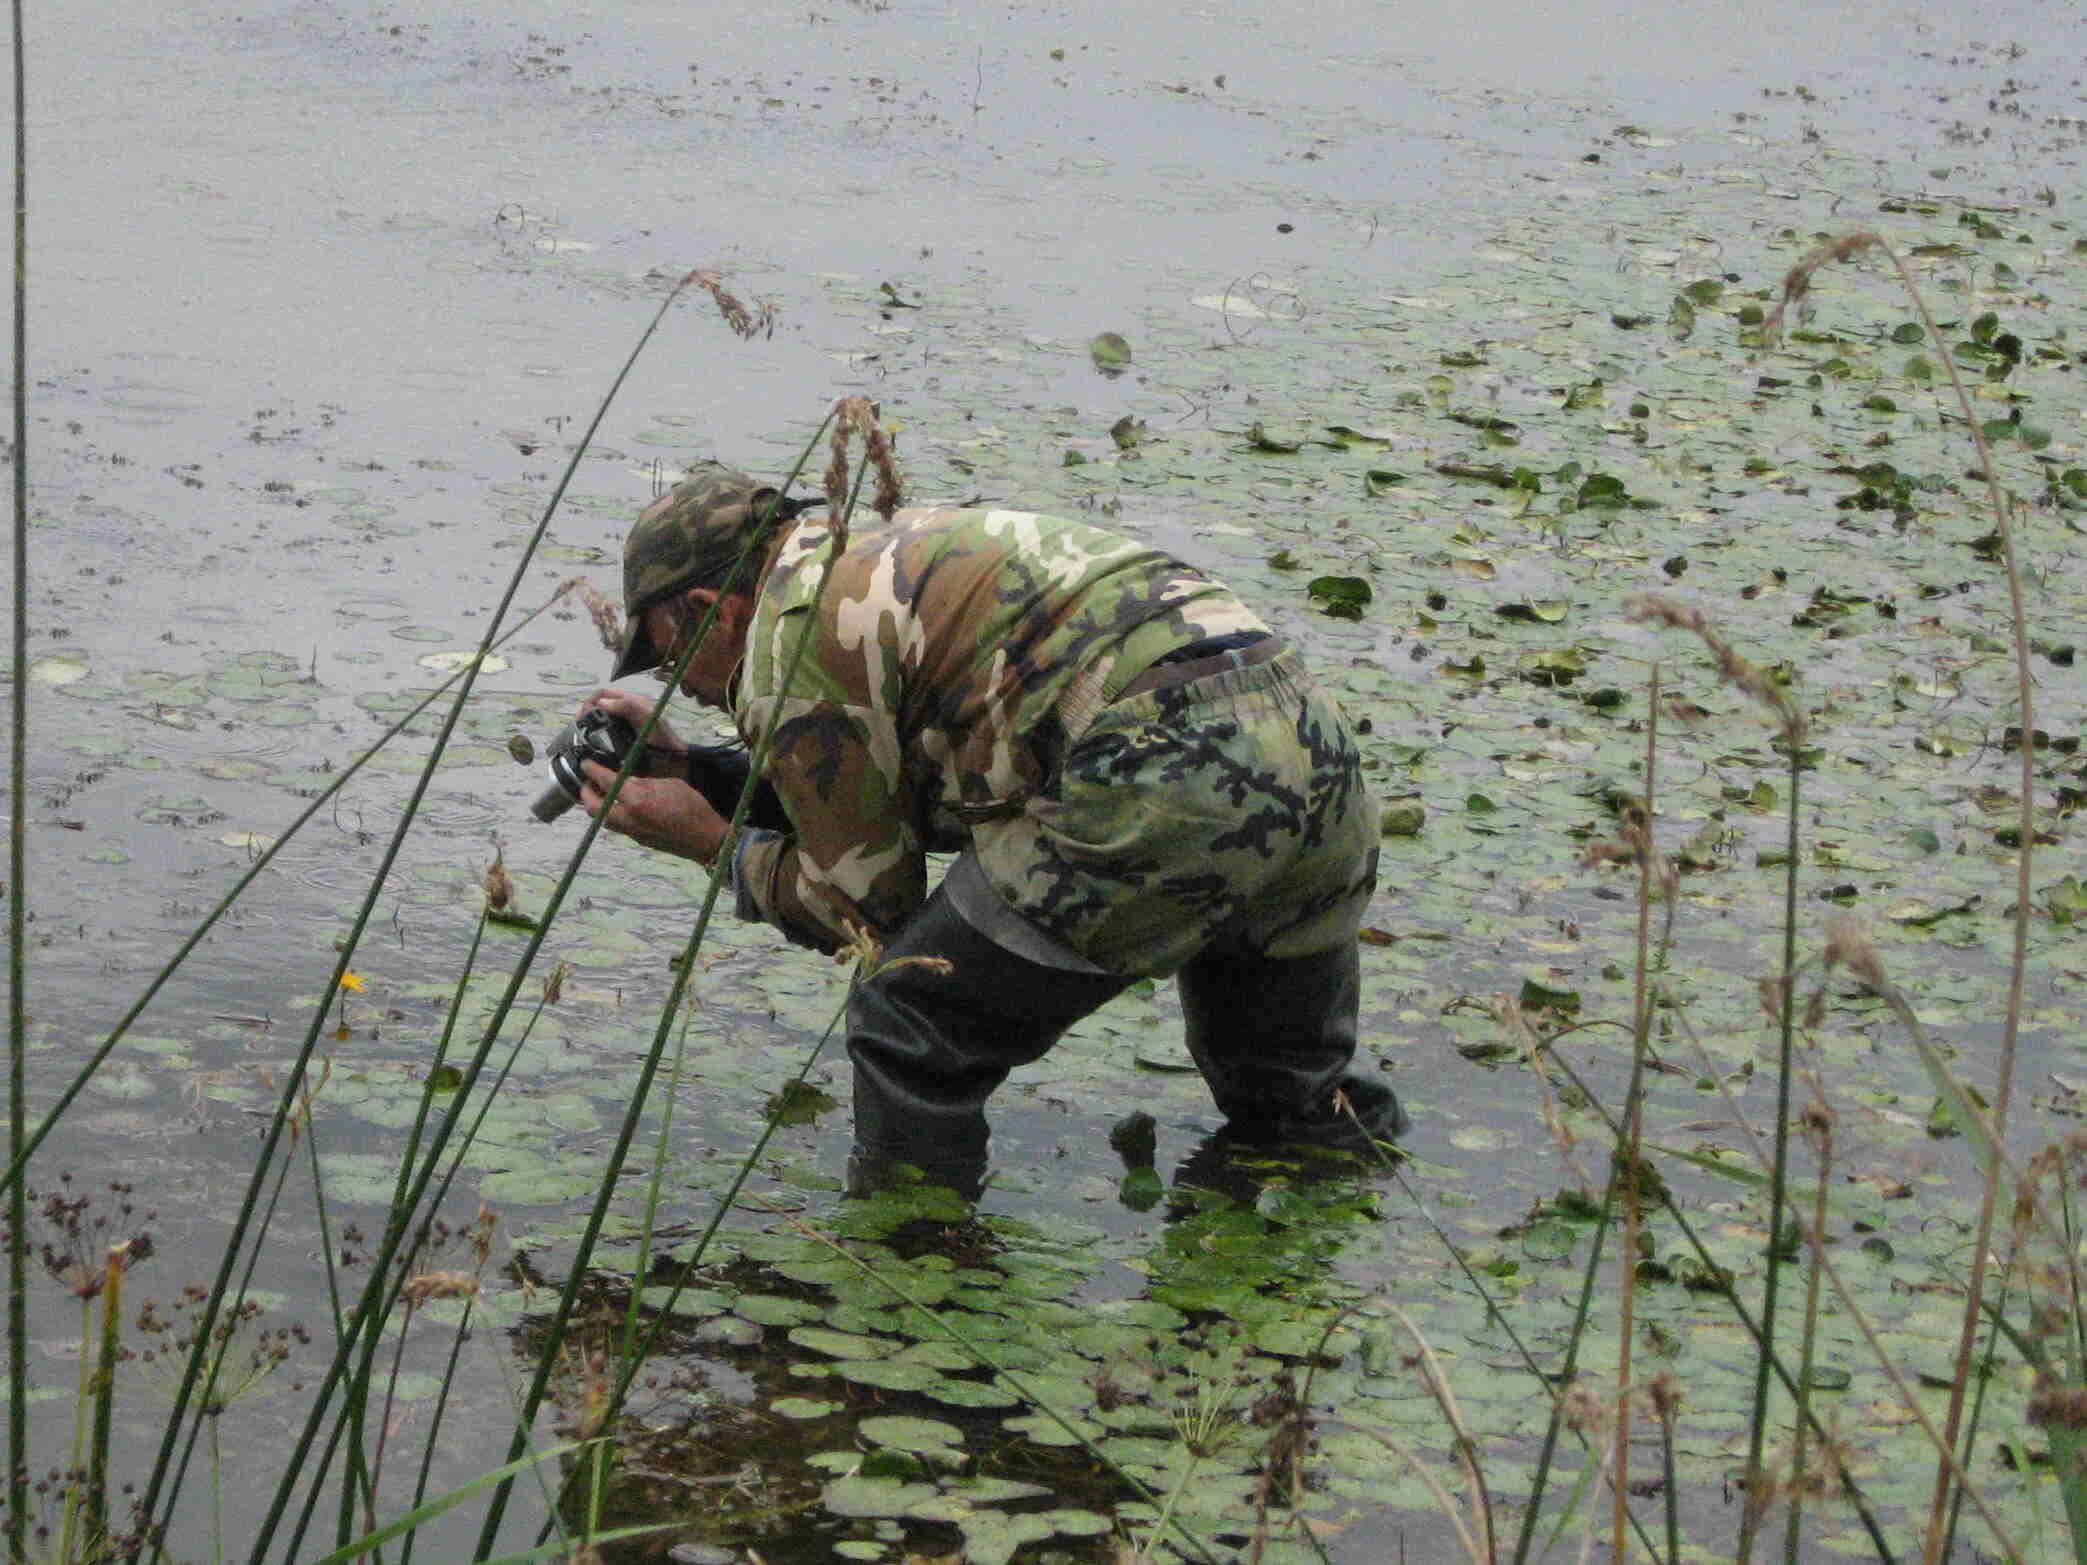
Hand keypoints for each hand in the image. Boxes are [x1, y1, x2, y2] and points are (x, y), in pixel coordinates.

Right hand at [579, 688, 683, 776]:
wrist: (676, 762)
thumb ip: (631, 707)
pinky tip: (591, 747)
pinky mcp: (620, 741)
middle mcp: (625, 712)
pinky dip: (594, 738)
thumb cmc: (665, 740)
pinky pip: (602, 735)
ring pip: (598, 721)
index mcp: (631, 703)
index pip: (602, 694)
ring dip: (587, 726)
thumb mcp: (649, 720)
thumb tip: (602, 703)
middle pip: (597, 707)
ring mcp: (622, 726)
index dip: (590, 701)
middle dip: (585, 714)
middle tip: (579, 729)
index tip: (583, 716)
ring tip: (581, 738)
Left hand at [579, 760, 729, 863]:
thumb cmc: (693, 807)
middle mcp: (628, 817)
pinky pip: (617, 825)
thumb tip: (628, 778)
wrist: (705, 838)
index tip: (586, 763)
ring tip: (603, 793)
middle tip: (589, 781)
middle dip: (586, 792)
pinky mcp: (637, 839)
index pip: (605, 781)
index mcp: (636, 798)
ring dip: (598, 805)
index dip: (592, 769)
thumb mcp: (669, 783)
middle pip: (593, 806)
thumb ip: (644, 781)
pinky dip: (613, 813)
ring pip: (602, 818)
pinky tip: (622, 806)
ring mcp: (631, 831)